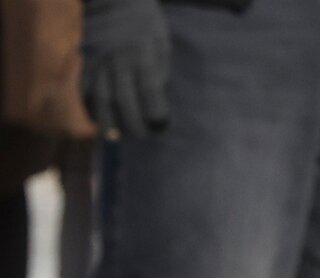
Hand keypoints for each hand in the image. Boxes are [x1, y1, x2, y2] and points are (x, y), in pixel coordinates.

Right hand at [83, 0, 171, 138]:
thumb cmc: (146, 26)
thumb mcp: (161, 44)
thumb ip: (158, 74)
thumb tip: (154, 107)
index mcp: (142, 55)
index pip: (150, 94)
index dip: (156, 117)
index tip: (160, 126)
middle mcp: (119, 59)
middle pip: (123, 101)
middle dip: (133, 126)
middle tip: (140, 135)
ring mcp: (99, 60)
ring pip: (101, 98)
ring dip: (108, 123)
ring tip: (116, 136)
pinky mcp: (86, 60)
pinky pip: (85, 88)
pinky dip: (91, 108)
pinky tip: (98, 121)